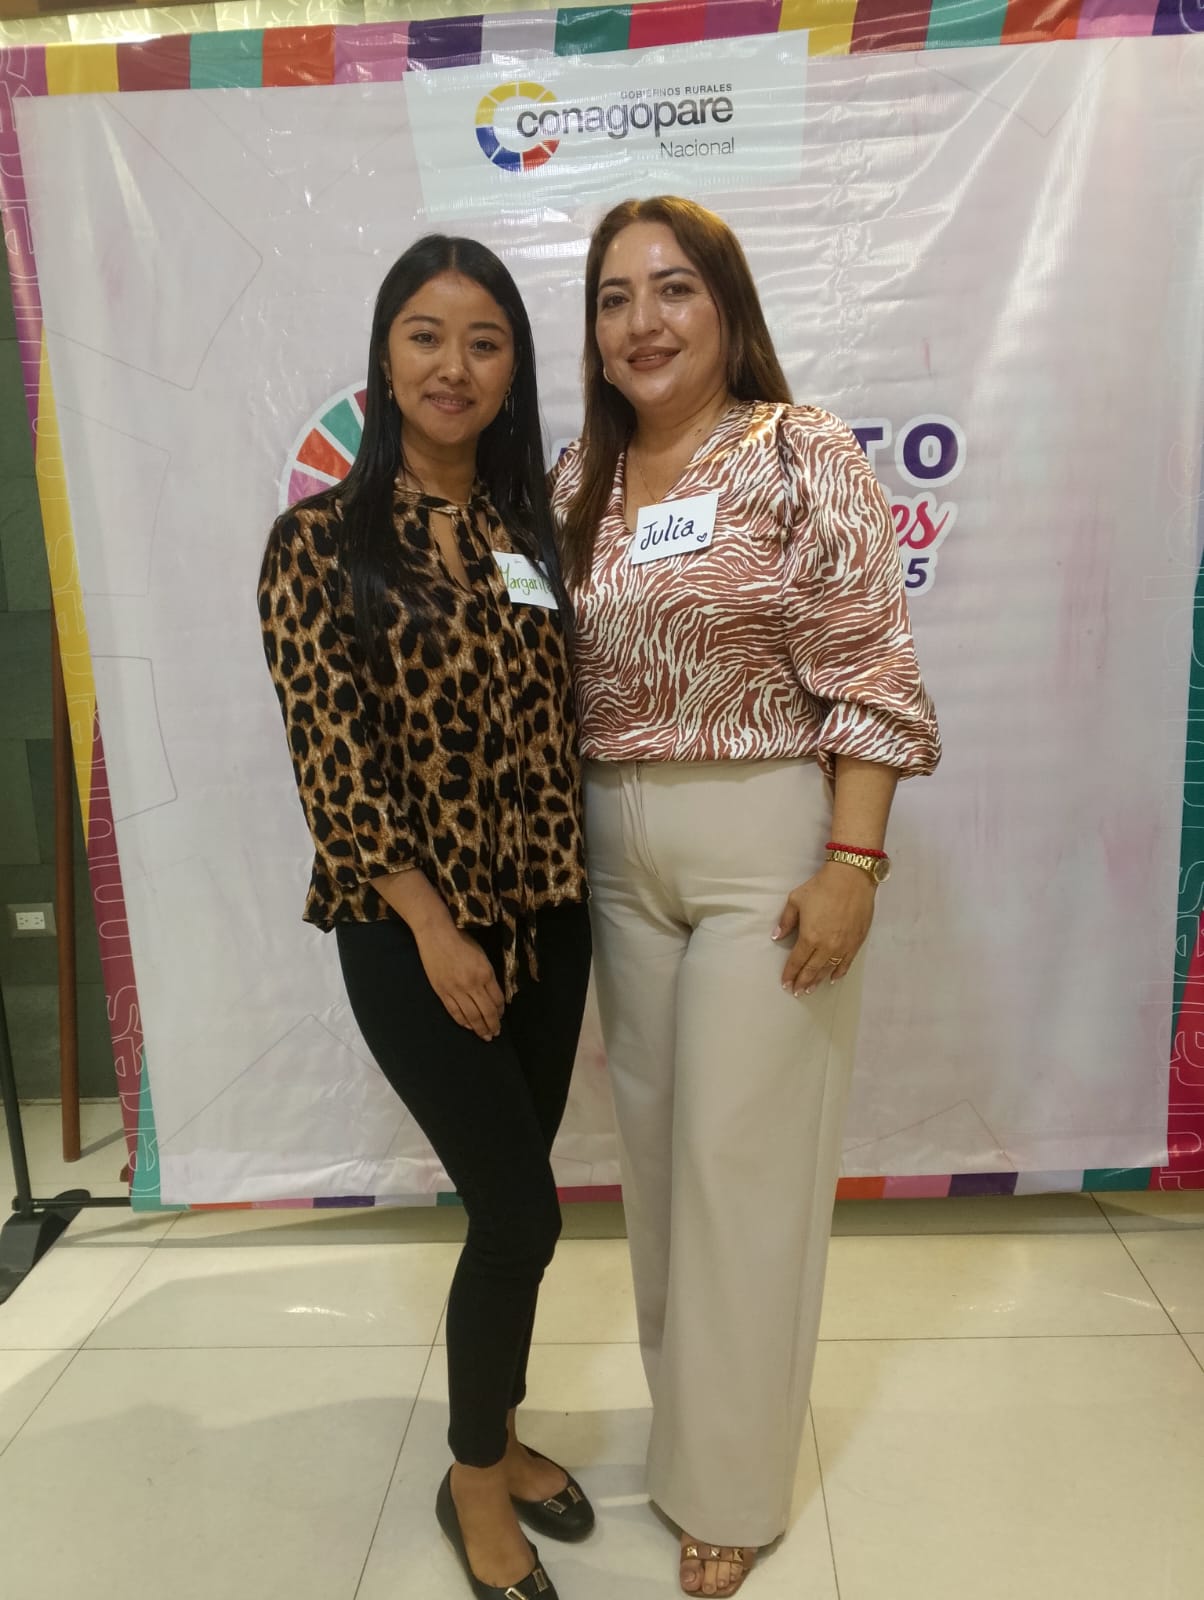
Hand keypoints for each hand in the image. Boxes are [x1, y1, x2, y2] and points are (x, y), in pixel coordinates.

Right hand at [413, 922, 504, 1040]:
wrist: (436, 935)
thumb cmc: (461, 940)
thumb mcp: (482, 955)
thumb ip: (488, 975)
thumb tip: (492, 993)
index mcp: (486, 973)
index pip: (498, 999)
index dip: (501, 1011)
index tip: (501, 1016)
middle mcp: (473, 984)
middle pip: (486, 1012)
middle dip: (493, 1025)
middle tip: (496, 1034)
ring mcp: (456, 990)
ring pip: (471, 1016)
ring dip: (480, 1029)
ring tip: (485, 1036)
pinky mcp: (442, 992)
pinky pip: (455, 1012)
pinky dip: (463, 1022)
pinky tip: (468, 1027)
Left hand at [773, 862, 876, 995]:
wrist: (851, 879)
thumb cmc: (821, 887)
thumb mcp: (796, 900)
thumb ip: (786, 921)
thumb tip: (776, 936)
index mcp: (810, 936)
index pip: (797, 961)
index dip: (790, 973)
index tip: (785, 983)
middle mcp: (827, 946)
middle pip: (812, 969)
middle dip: (802, 982)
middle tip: (796, 991)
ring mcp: (843, 946)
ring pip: (828, 969)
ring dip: (818, 980)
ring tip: (810, 989)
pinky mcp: (856, 942)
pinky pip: (846, 964)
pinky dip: (838, 973)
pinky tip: (832, 979)